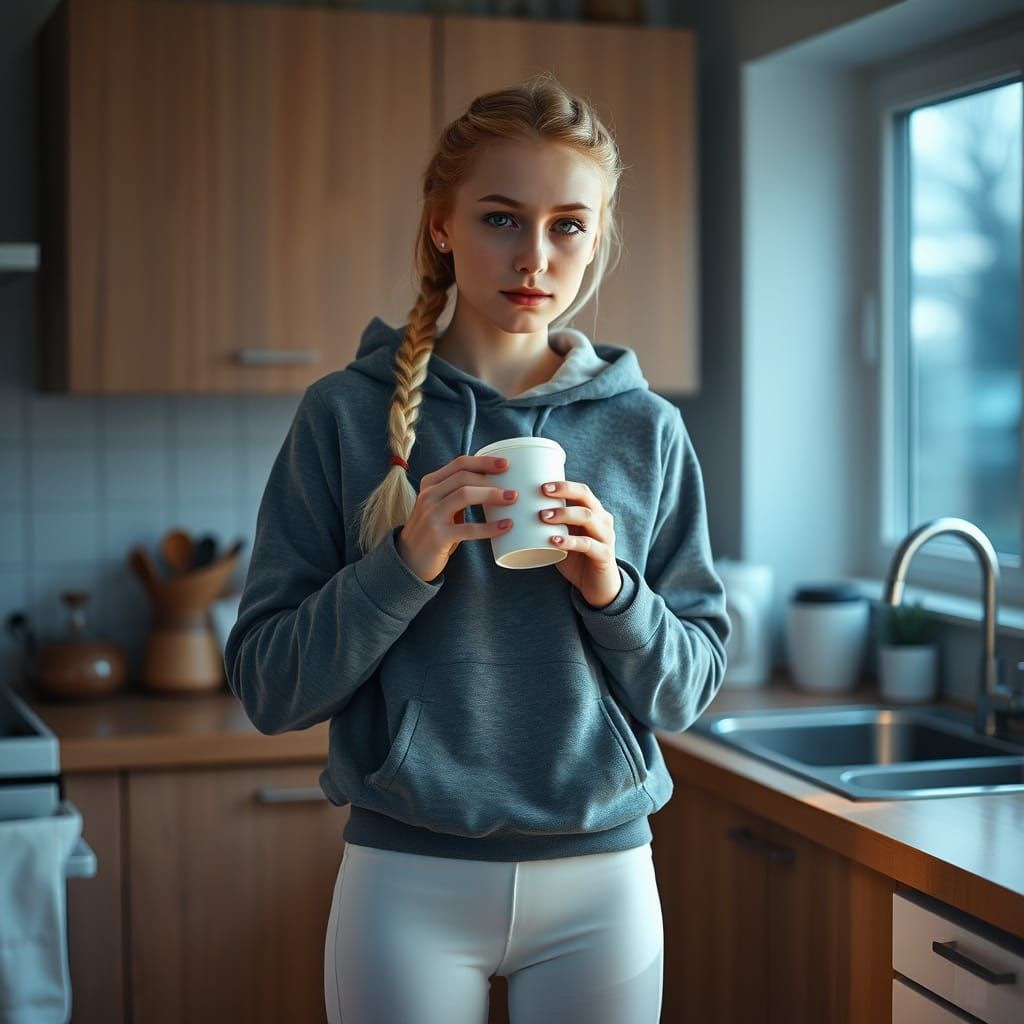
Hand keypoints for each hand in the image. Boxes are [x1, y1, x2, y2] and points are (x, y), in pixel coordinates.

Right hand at [396, 455, 517, 582]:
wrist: (409, 561)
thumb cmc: (434, 531)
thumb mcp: (441, 507)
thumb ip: (459, 494)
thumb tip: (496, 485)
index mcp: (430, 484)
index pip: (459, 464)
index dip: (484, 462)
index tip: (505, 464)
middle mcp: (428, 496)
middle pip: (464, 477)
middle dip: (491, 479)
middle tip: (513, 488)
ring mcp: (431, 515)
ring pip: (465, 495)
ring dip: (491, 495)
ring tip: (512, 499)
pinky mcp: (438, 536)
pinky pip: (468, 529)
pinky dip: (490, 527)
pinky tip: (506, 526)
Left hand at [538, 479, 621, 607]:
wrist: (597, 586)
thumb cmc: (576, 558)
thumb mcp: (563, 538)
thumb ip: (550, 526)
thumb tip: (516, 514)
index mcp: (594, 512)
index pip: (581, 490)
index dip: (563, 485)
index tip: (541, 485)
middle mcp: (602, 520)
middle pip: (585, 498)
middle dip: (563, 492)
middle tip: (541, 494)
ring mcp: (605, 537)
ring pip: (587, 517)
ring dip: (564, 514)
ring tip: (542, 516)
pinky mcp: (604, 555)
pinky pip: (588, 544)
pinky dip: (570, 541)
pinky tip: (555, 541)